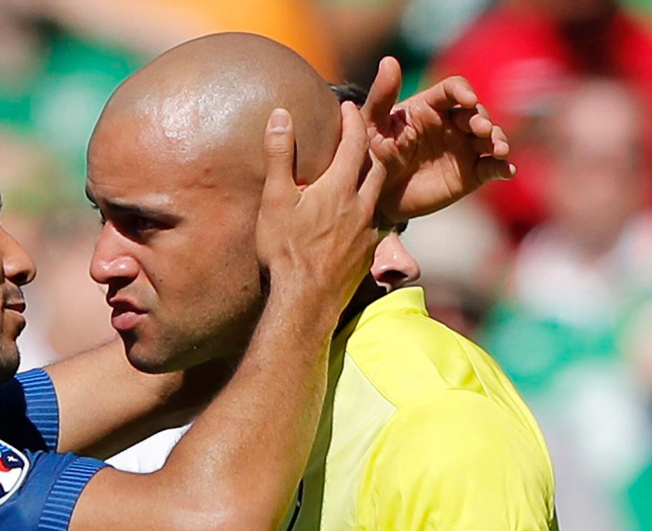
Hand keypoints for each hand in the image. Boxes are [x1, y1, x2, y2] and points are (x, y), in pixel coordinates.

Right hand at [256, 102, 385, 313]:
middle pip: (375, 165)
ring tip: (360, 170)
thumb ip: (280, 155)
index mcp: (339, 187)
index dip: (353, 120)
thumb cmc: (286, 251)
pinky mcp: (368, 253)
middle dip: (370, 144)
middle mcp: (361, 205)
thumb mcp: (275, 199)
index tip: (348, 106)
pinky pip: (374, 222)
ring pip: (377, 193)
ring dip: (371, 176)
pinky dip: (367, 210)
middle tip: (359, 133)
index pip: (354, 142)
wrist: (305, 301)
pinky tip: (356, 216)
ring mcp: (368, 231)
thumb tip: (281, 115)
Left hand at [362, 57, 514, 222]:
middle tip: (481, 129)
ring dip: (498, 140)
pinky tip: (507, 171)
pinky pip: (492, 168)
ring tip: (498, 150)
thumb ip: (381, 96)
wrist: (375, 196)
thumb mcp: (371, 126)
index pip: (453, 90)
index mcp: (429, 107)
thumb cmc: (370, 156)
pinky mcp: (470, 174)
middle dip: (482, 119)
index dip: (463, 91)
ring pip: (489, 138)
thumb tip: (389, 60)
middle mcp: (451, 124)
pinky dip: (503, 168)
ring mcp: (463, 148)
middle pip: (476, 113)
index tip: (467, 99)